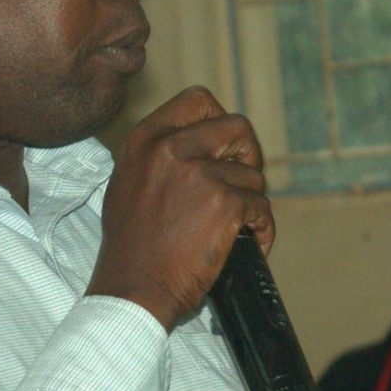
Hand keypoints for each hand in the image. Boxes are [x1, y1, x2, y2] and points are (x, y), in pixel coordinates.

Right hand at [88, 86, 273, 329]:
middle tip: (243, 183)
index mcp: (145, 139)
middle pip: (237, 126)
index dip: (220, 121)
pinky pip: (262, 208)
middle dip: (249, 154)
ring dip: (252, 202)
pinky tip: (251, 244)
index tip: (225, 147)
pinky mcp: (225, 203)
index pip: (198, 100)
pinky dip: (262, 229)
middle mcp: (171, 149)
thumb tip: (200, 145)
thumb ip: (159, 157)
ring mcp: (200, 174)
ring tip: (238, 228)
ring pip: (253, 175)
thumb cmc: (130, 248)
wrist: (132, 290)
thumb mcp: (128, 184)